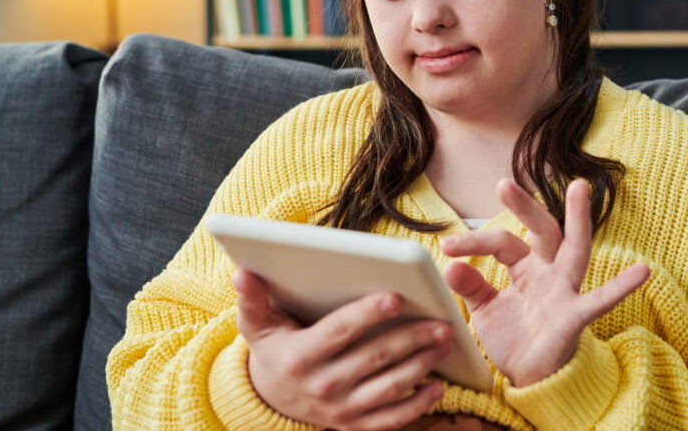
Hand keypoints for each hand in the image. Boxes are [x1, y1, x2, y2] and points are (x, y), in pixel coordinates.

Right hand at [233, 270, 452, 429]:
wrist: (270, 398)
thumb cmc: (274, 349)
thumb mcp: (257, 324)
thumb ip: (253, 299)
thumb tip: (242, 273)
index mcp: (302, 356)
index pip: (340, 332)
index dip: (367, 314)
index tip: (396, 297)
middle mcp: (322, 386)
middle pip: (374, 358)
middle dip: (411, 338)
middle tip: (441, 321)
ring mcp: (340, 410)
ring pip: (389, 387)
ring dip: (422, 365)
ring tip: (444, 342)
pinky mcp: (354, 425)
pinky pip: (391, 419)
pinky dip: (418, 405)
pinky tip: (438, 386)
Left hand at [439, 178, 649, 386]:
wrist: (530, 381)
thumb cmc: (514, 339)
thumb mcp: (485, 310)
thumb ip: (471, 286)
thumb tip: (449, 266)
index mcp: (526, 267)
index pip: (501, 242)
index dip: (473, 242)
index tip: (445, 247)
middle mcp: (549, 273)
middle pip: (541, 230)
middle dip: (525, 207)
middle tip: (503, 184)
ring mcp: (565, 292)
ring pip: (574, 249)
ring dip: (578, 219)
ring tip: (580, 188)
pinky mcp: (575, 317)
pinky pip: (600, 301)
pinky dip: (620, 287)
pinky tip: (641, 271)